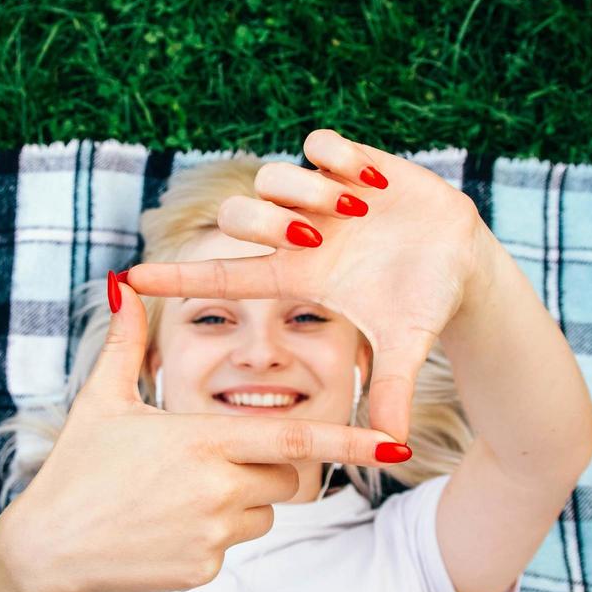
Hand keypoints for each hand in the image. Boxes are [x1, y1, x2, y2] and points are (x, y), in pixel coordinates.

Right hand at [0, 273, 413, 591]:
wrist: (46, 550)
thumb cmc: (76, 469)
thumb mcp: (101, 401)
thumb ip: (126, 343)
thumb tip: (122, 285)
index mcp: (202, 440)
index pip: (296, 440)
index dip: (350, 441)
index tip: (394, 442)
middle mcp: (217, 488)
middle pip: (283, 474)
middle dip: (262, 464)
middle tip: (202, 464)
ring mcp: (212, 535)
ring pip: (259, 510)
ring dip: (234, 501)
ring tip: (171, 498)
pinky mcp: (203, 571)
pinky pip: (230, 546)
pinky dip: (207, 536)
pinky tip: (160, 529)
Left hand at [121, 128, 495, 444]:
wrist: (460, 259)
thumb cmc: (422, 302)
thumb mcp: (406, 345)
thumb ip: (393, 389)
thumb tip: (392, 448)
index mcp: (297, 275)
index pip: (223, 276)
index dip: (178, 276)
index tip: (131, 277)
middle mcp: (299, 232)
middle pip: (241, 218)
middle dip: (268, 223)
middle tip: (315, 236)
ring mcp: (322, 195)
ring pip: (275, 176)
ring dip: (308, 191)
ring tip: (356, 210)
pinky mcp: (351, 161)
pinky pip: (319, 142)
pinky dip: (339, 158)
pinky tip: (371, 184)